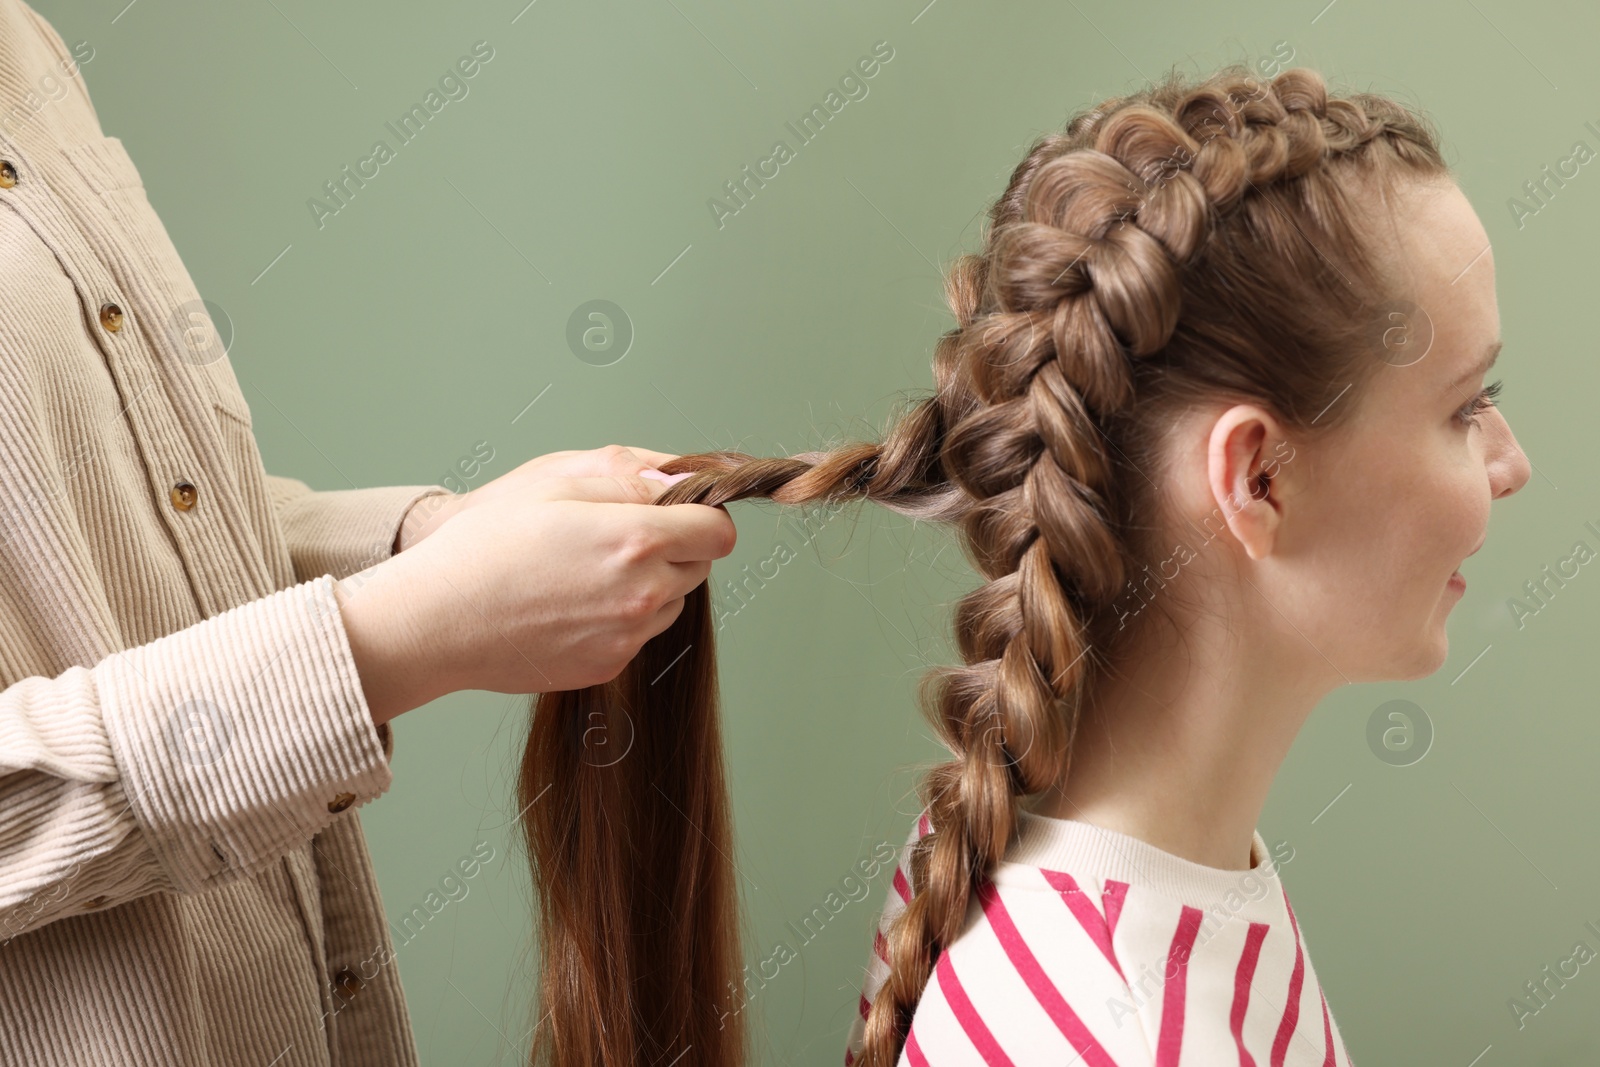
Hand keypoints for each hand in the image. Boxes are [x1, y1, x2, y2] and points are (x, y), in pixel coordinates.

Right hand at [338, 448, 733, 722]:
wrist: (436, 620)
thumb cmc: (486, 544)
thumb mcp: (554, 482)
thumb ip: (631, 478)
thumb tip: (682, 481)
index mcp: (636, 540)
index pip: (719, 531)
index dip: (701, 514)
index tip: (674, 510)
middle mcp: (642, 594)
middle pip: (698, 566)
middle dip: (673, 546)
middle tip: (615, 535)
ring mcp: (627, 637)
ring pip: (671, 602)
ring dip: (648, 584)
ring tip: (584, 570)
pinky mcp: (607, 666)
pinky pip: (637, 634)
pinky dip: (619, 617)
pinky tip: (569, 603)